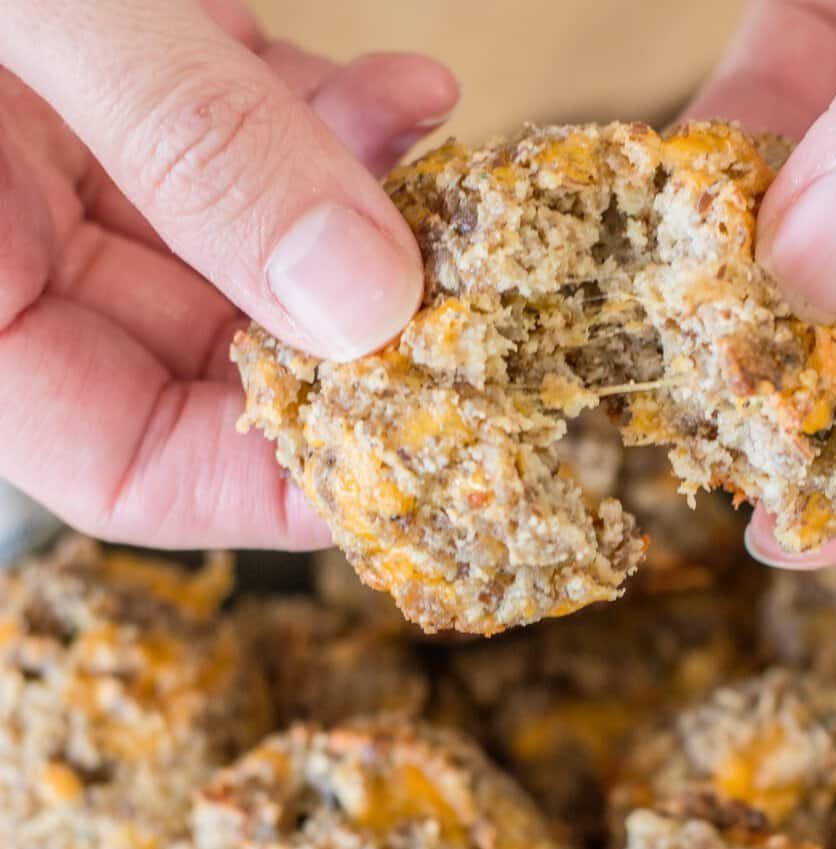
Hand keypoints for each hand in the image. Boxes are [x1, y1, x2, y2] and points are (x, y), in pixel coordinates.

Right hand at [0, 0, 456, 549]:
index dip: (272, 481)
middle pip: (204, 362)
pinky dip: (323, 121)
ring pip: (239, 250)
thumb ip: (187, 132)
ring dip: (358, 223)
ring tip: (450, 180)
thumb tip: (365, 299)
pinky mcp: (104, 63)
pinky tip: (404, 95)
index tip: (417, 443)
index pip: (124, 463)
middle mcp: (6, 241)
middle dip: (349, 334)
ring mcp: (51, 146)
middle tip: (472, 302)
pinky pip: (232, 133)